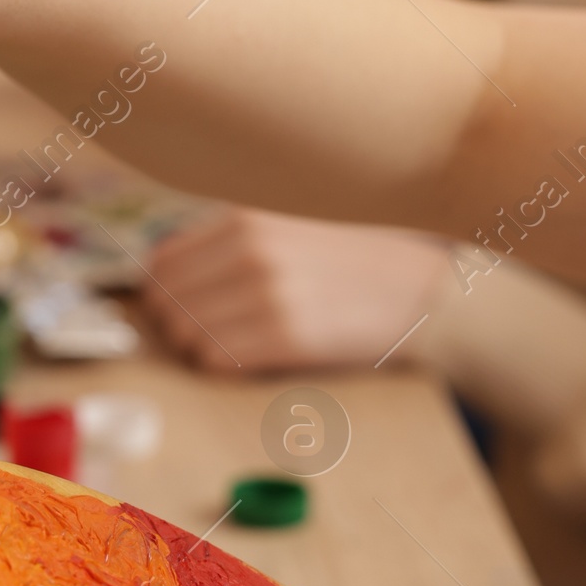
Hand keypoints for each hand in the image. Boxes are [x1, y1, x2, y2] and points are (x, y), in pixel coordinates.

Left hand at [142, 210, 448, 373]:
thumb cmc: (353, 264)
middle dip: (175, 327)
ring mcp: (267, 292)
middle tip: (204, 337)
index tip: (179, 311)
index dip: (162, 295)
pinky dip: (224, 367)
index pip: (161, 263)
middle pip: (165, 302)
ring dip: (199, 351)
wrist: (424, 293)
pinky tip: (252, 360)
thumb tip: (162, 278)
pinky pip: (217, 361)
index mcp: (245, 217)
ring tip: (233, 347)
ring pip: (186, 335)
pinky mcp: (287, 336)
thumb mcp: (288, 227)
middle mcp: (250, 248)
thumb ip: (229, 243)